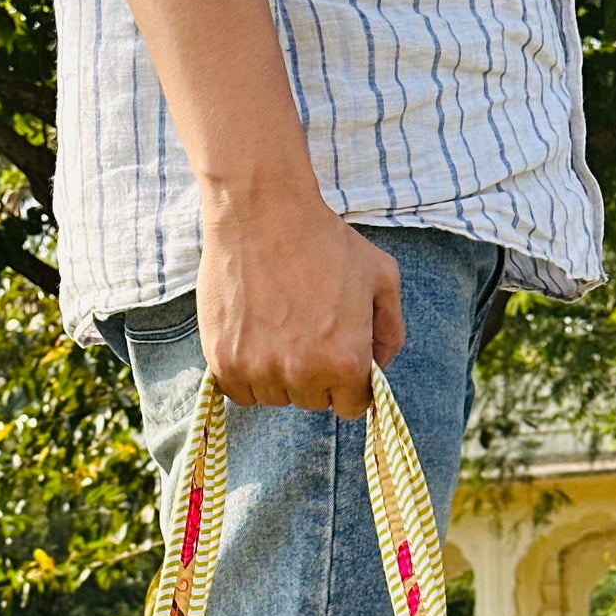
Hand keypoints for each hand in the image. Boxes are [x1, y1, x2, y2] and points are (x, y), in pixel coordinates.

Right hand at [196, 189, 404, 416]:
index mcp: (347, 361)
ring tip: (278, 326)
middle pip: (313, 402)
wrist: (262, 210)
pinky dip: (247, 374)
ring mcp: (261, 370)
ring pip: (276, 398)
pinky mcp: (224, 361)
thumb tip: (380, 368)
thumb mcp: (381, 276)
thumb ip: (391, 331)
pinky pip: (241, 392)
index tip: (337, 355)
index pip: (351, 406)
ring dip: (279, 374)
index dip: (348, 381)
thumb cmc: (324, 240)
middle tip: (305, 329)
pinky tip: (254, 337)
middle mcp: (304, 374)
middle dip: (314, 374)